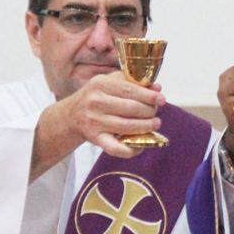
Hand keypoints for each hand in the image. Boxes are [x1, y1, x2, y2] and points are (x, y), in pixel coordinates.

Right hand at [31, 72, 163, 180]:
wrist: (72, 115)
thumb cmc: (96, 96)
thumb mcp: (110, 83)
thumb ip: (133, 83)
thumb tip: (157, 89)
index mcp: (100, 84)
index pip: (130, 90)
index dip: (149, 96)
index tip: (161, 100)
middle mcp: (95, 102)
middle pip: (131, 109)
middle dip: (149, 112)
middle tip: (155, 114)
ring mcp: (94, 122)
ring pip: (127, 127)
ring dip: (146, 127)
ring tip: (154, 124)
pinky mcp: (95, 139)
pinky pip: (115, 148)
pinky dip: (131, 150)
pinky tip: (141, 145)